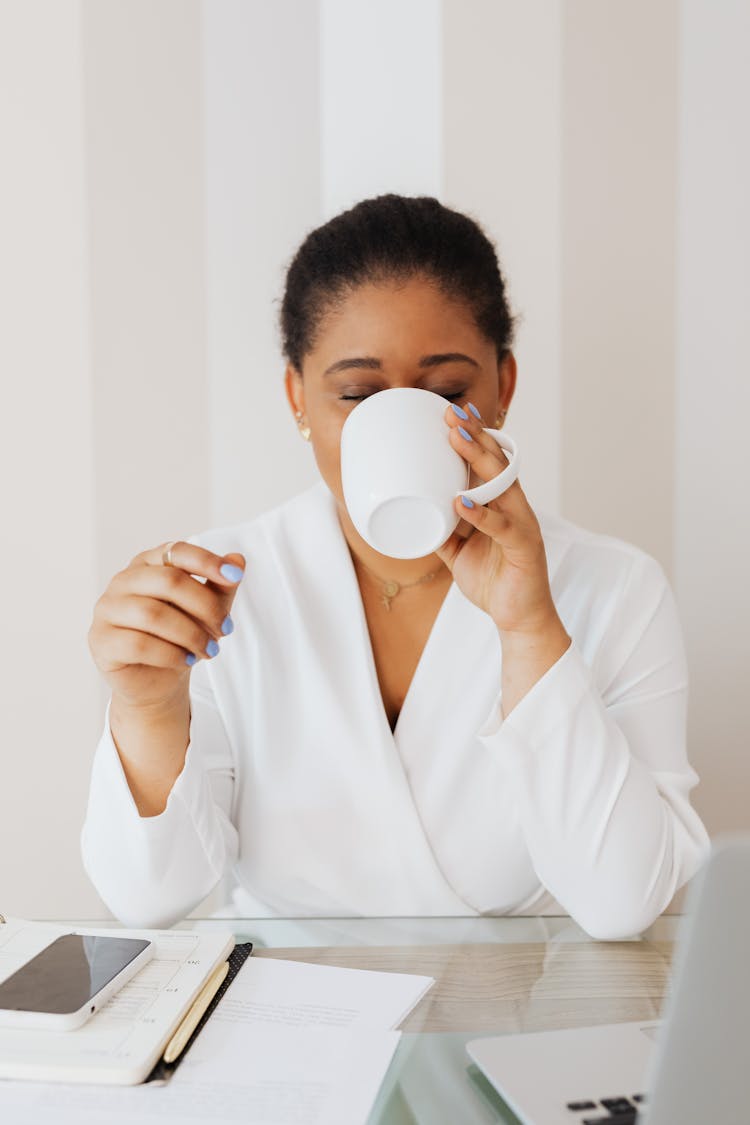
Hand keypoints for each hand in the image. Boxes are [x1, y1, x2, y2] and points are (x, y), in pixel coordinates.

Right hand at [88, 542, 245, 711]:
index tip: (234, 576)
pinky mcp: (100, 640)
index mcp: (148, 563)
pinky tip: (187, 660)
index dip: (207, 561)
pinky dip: (171, 654)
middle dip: (205, 607)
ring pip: (154, 614)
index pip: (177, 551)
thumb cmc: (179, 637)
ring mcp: (107, 609)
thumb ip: (221, 585)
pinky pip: (139, 644)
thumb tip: (237, 559)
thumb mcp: (206, 610)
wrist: (156, 681)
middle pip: (169, 582)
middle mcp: (123, 580)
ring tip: (209, 650)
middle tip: (225, 629)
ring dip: (191, 634)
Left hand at [435, 402, 560, 637]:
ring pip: (502, 485)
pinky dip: (482, 514)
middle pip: (497, 463)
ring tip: (455, 441)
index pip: (490, 463)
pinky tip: (462, 502)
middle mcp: (516, 507)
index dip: (474, 437)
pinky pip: (502, 527)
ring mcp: (523, 524)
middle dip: (474, 436)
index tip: (453, 414)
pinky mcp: (525, 547)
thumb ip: (443, 530)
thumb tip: (415, 514)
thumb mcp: (459, 552)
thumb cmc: (494, 581)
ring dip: (478, 461)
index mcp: (502, 504)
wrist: (518, 619)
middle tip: (451, 415)